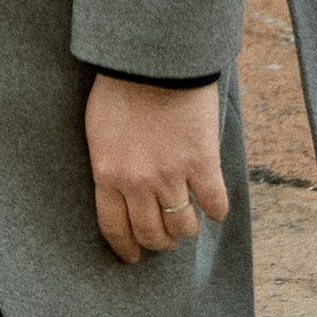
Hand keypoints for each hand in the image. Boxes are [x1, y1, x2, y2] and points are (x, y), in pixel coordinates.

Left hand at [83, 74, 226, 264]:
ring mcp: (171, 175)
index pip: (114, 228)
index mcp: (107, 174)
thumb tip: (116, 186)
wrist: (153, 59)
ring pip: (183, 227)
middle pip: (151, 234)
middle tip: (165, 237)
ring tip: (189, 220)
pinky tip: (213, 205)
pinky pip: (214, 205)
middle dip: (159, 242)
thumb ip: (108, 163)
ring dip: (187, 228)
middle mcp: (137, 182)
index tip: (132, 257)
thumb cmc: (121, 88)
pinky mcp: (202, 163)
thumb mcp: (100, 130)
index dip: (125, 248)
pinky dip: (216, 210)